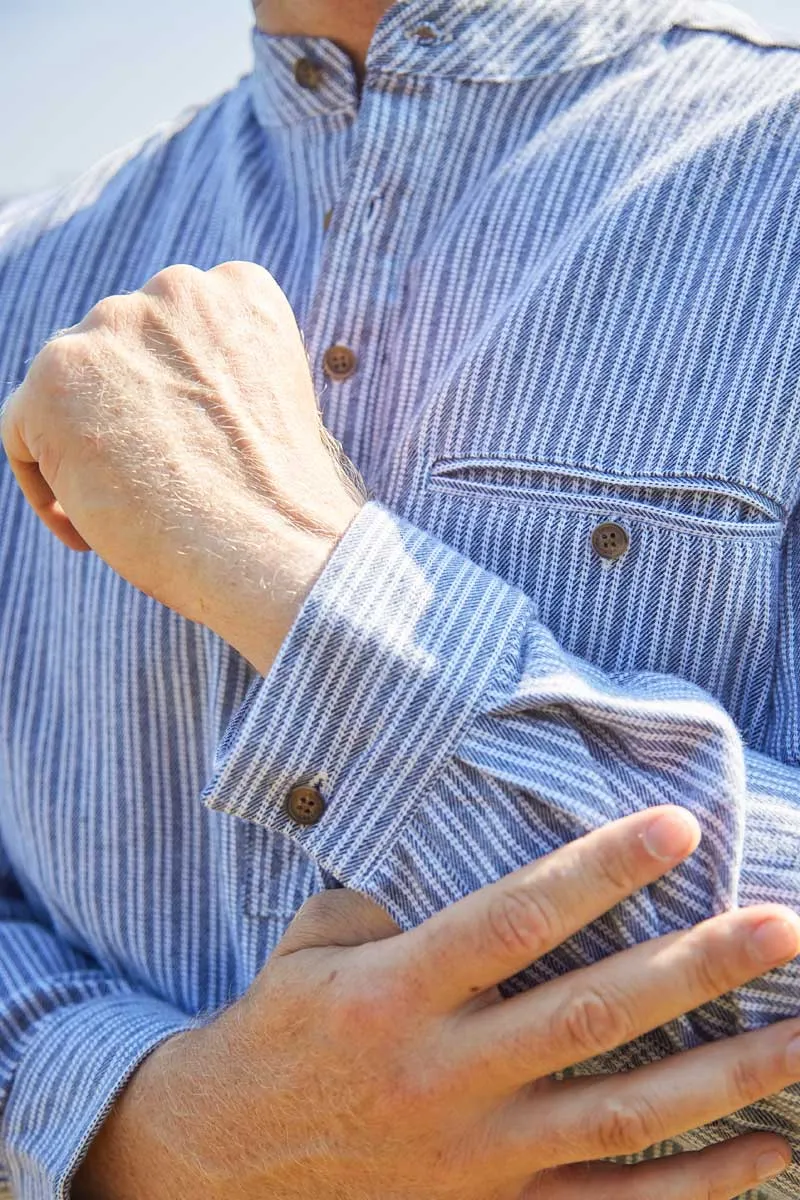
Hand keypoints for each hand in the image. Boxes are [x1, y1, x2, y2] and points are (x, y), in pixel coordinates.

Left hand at [0, 263, 362, 672]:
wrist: (274, 544)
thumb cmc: (279, 504)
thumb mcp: (263, 407)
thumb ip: (209, 376)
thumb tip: (143, 403)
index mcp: (238, 289)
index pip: (175, 328)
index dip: (168, 392)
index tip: (182, 449)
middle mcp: (174, 288)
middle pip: (115, 350)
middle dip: (121, 414)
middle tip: (147, 485)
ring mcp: (110, 327)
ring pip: (66, 386)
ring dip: (83, 443)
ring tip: (120, 510)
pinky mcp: (55, 379)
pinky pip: (21, 428)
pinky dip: (45, 482)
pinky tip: (87, 528)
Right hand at [76, 807, 799, 1199]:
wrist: (227, 1163)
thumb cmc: (277, 1031)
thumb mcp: (311, 945)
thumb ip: (393, 901)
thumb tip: (467, 857)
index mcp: (394, 992)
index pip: (514, 920)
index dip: (599, 872)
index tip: (677, 827)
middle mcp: (445, 1074)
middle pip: (591, 1016)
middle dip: (695, 969)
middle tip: (780, 926)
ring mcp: (477, 1155)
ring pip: (622, 1115)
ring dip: (723, 1076)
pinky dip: (695, 1186)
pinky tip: (766, 1148)